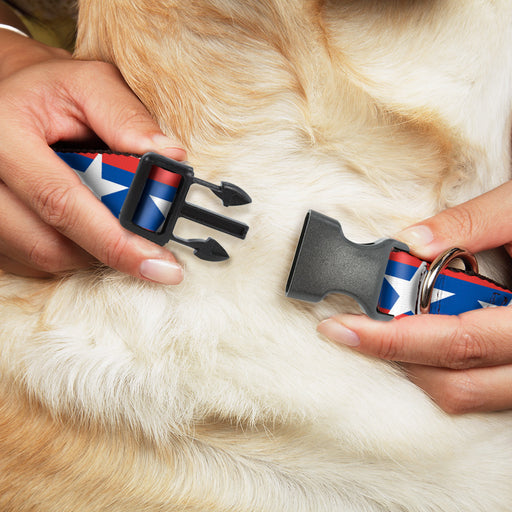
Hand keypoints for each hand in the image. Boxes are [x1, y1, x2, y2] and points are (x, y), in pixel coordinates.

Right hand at [0, 30, 185, 282]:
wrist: (8, 98)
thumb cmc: (51, 90)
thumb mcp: (90, 85)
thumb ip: (128, 118)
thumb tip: (171, 157)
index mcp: (3, 135)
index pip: (62, 203)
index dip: (115, 242)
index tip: (160, 266)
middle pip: (50, 244)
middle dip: (108, 250)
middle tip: (148, 246)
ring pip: (43, 258)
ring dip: (90, 250)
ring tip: (110, 220)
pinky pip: (32, 261)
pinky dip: (70, 251)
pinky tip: (83, 225)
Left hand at [318, 180, 511, 413]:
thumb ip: (473, 223)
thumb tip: (412, 240)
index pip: (455, 341)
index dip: (391, 339)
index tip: (342, 328)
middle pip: (456, 383)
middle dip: (396, 355)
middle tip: (357, 327)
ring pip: (469, 395)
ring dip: (419, 366)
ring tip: (390, 328)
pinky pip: (483, 390)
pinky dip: (445, 368)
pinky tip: (428, 335)